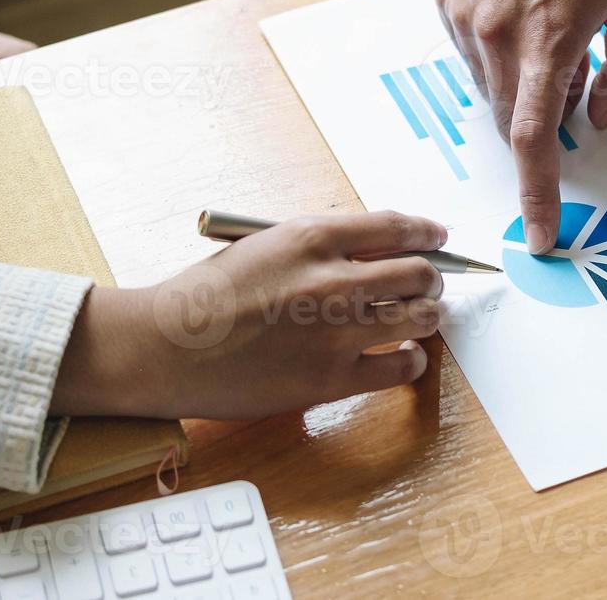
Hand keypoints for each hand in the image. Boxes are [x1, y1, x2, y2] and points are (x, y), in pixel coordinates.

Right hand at [50, 211, 447, 419]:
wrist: (168, 347)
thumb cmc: (208, 294)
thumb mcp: (266, 244)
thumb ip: (320, 245)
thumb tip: (374, 251)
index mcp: (314, 237)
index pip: (397, 227)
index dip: (427, 232)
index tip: (438, 237)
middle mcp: (334, 281)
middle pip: (418, 273)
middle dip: (431, 278)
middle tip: (427, 286)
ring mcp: (337, 332)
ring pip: (420, 318)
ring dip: (427, 317)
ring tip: (420, 319)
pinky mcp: (333, 378)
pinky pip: (401, 367)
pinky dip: (411, 360)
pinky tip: (404, 356)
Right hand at [437, 0, 606, 252]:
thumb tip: (598, 117)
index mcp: (550, 37)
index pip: (534, 140)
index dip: (538, 196)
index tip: (541, 236)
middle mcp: (497, 34)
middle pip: (511, 119)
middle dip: (542, 121)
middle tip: (579, 75)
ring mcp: (464, 17)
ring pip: (490, 87)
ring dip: (522, 82)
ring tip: (555, 24)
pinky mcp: (446, 0)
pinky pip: (473, 52)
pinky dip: (500, 51)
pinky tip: (524, 4)